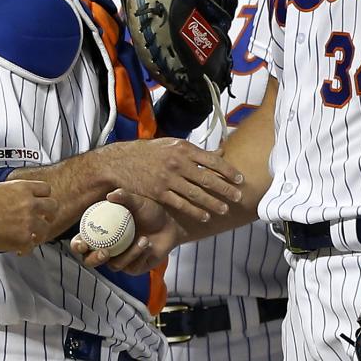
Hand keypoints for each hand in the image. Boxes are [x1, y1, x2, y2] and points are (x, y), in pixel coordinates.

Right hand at [0, 177, 56, 254]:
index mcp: (22, 189)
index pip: (46, 189)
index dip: (44, 196)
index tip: (40, 202)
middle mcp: (29, 203)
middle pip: (53, 206)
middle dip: (50, 213)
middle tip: (45, 219)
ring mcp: (28, 221)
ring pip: (46, 228)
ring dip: (40, 233)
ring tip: (33, 238)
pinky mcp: (24, 238)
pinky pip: (33, 245)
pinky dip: (27, 248)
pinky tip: (20, 249)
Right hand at [71, 189, 184, 273]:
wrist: (171, 224)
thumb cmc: (151, 211)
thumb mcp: (138, 202)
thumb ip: (125, 198)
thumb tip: (110, 195)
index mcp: (100, 234)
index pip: (81, 242)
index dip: (77, 245)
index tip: (83, 243)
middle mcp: (106, 249)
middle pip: (91, 261)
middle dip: (94, 259)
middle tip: (104, 252)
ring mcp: (120, 260)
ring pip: (114, 265)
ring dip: (128, 254)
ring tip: (143, 239)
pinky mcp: (134, 268)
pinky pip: (132, 267)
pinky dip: (140, 255)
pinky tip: (148, 245)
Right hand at [97, 138, 241, 224]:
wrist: (119, 163)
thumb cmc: (148, 153)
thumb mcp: (172, 145)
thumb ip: (196, 151)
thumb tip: (220, 153)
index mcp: (183, 149)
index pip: (213, 161)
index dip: (229, 171)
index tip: (240, 179)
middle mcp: (178, 163)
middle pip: (208, 179)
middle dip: (226, 189)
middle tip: (239, 197)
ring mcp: (168, 179)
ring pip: (196, 194)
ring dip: (213, 203)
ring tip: (225, 209)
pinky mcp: (159, 193)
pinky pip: (181, 204)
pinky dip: (195, 211)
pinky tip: (205, 216)